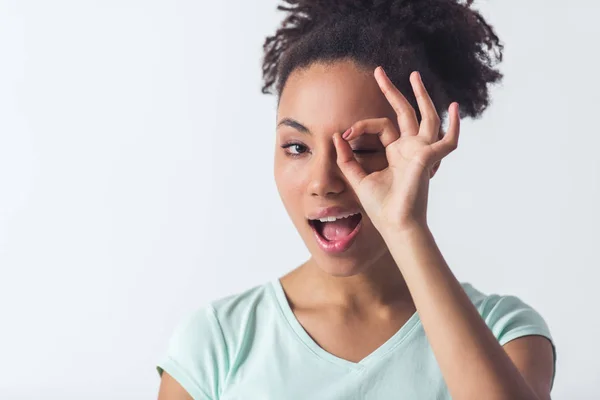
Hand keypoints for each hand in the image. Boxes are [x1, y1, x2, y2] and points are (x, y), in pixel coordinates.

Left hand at [333, 66, 459, 233]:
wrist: (394, 225)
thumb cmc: (381, 207)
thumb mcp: (358, 178)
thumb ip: (347, 158)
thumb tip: (336, 136)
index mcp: (396, 153)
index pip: (381, 126)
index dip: (361, 126)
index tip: (345, 133)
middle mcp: (410, 149)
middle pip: (404, 112)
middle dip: (392, 91)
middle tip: (379, 72)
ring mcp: (421, 152)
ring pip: (426, 117)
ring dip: (421, 96)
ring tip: (414, 75)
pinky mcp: (428, 157)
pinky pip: (447, 141)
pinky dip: (454, 126)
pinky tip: (455, 108)